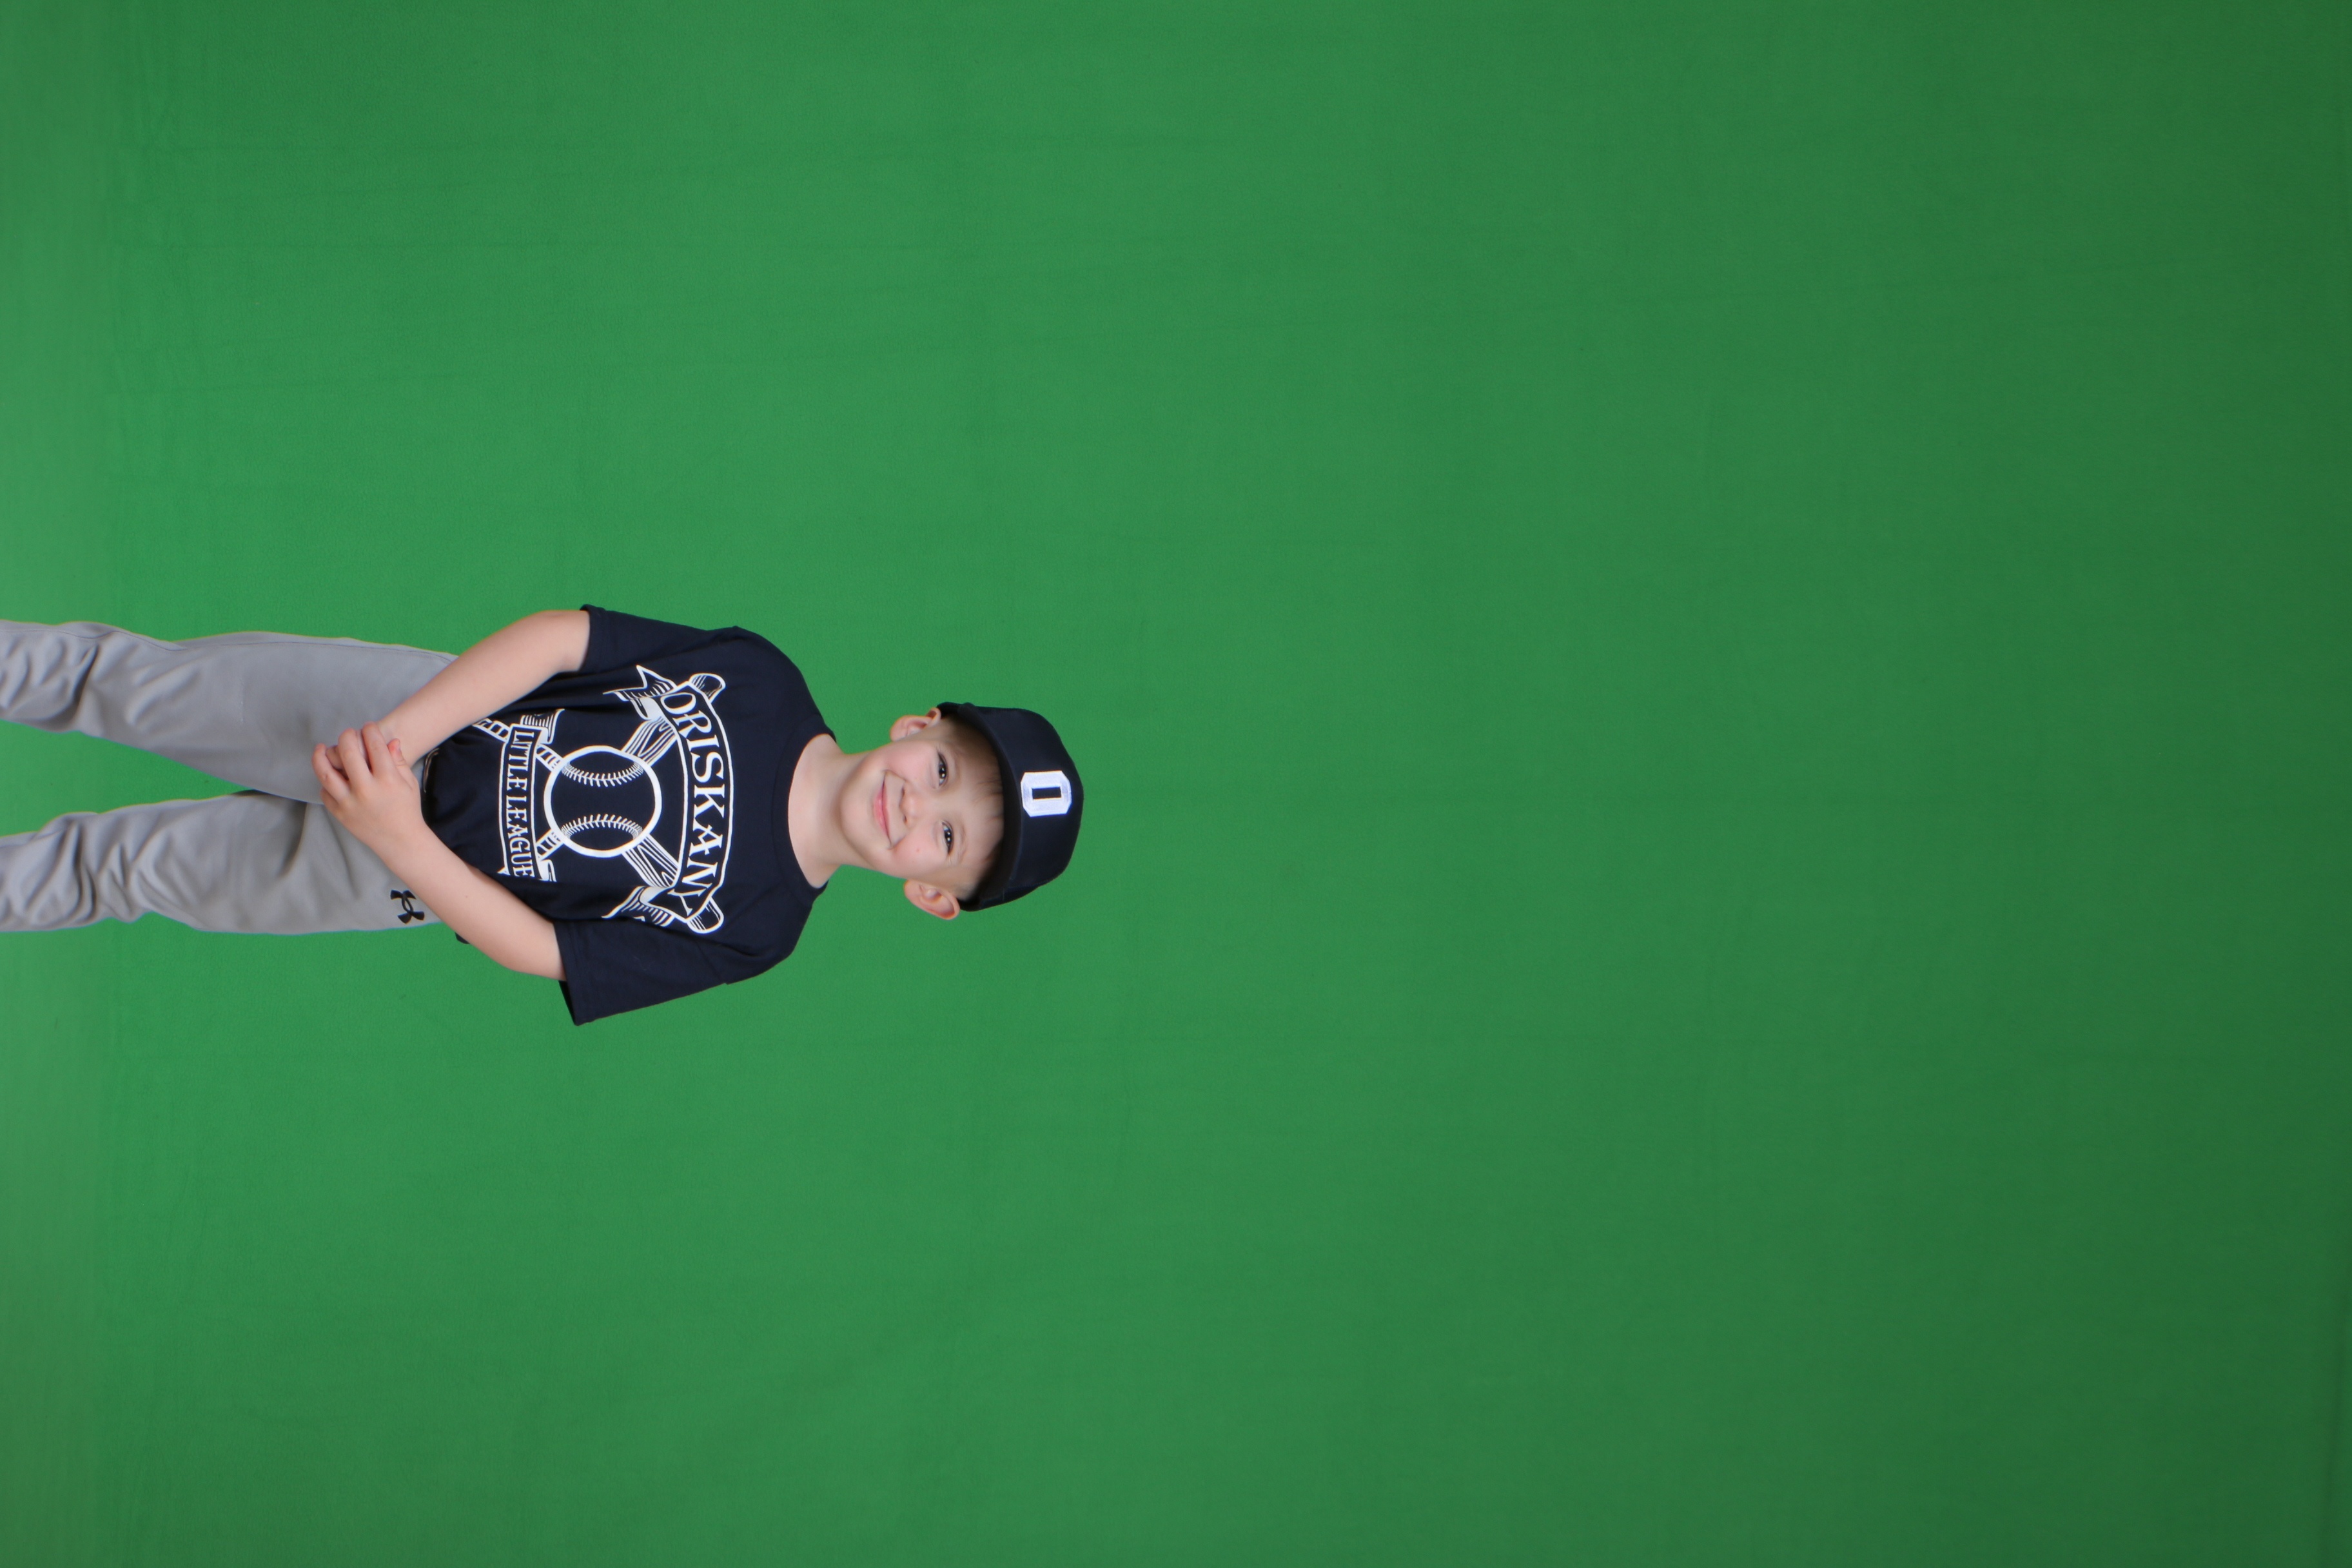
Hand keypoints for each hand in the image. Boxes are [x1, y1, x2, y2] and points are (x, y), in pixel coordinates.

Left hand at [313, 722, 426, 853]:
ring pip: (326, 773)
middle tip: (349, 733)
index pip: (375, 746)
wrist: (400, 841)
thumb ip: (398, 761)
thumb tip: (390, 741)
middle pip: (349, 753)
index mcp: (388, 781)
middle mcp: (366, 790)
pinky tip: (329, 774)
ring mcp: (350, 803)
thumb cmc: (407, 809)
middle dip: (347, 736)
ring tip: (322, 748)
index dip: (370, 731)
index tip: (368, 727)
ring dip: (321, 756)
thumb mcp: (409, 784)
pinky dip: (325, 781)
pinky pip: (325, 792)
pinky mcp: (340, 814)